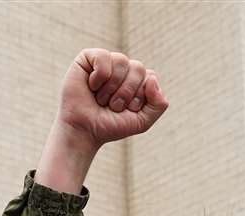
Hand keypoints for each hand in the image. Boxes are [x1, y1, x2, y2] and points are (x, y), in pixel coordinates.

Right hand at [52, 49, 167, 151]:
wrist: (85, 130)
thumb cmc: (111, 125)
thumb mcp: (142, 121)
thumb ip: (159, 104)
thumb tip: (152, 78)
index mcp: (137, 80)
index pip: (150, 77)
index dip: (140, 96)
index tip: (128, 110)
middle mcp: (123, 69)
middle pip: (138, 68)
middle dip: (127, 92)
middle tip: (113, 106)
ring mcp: (106, 62)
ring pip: (122, 61)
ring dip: (112, 87)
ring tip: (101, 99)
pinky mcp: (88, 58)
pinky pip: (103, 56)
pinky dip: (99, 76)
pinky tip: (91, 86)